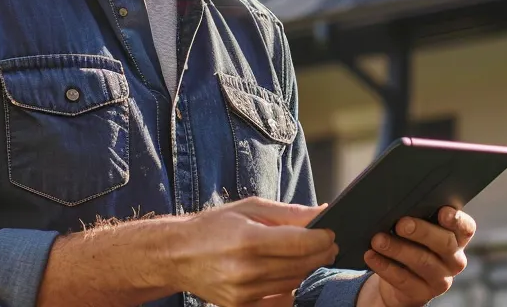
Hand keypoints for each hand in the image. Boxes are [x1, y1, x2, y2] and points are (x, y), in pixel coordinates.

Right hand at [164, 197, 338, 306]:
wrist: (177, 255)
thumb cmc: (213, 227)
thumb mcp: (250, 209)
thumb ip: (289, 213)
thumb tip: (322, 212)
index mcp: (248, 240)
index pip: (302, 243)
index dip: (323, 238)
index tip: (330, 232)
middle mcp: (246, 269)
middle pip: (303, 265)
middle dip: (322, 253)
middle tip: (327, 244)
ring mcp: (243, 292)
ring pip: (295, 282)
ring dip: (308, 269)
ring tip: (307, 255)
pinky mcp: (240, 306)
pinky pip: (280, 300)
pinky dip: (291, 287)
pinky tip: (289, 274)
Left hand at [357, 206, 476, 306]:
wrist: (401, 283)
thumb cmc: (412, 246)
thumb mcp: (420, 232)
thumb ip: (418, 219)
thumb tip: (399, 204)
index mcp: (458, 239)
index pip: (466, 228)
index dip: (456, 220)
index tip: (442, 211)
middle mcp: (454, 260)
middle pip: (444, 243)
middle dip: (422, 232)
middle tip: (401, 224)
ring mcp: (440, 280)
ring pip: (422, 262)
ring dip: (398, 249)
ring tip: (378, 240)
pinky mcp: (422, 294)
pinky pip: (403, 279)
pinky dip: (385, 266)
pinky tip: (371, 256)